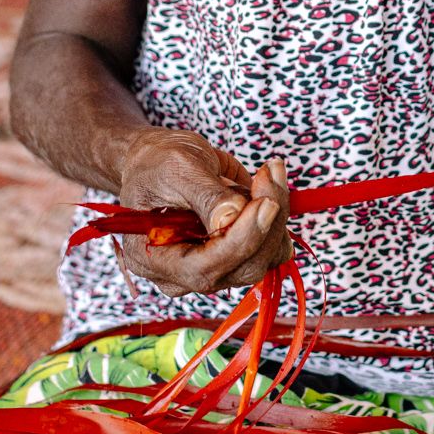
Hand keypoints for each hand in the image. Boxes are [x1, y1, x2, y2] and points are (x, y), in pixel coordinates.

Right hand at [113, 129, 290, 292]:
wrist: (159, 160)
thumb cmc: (158, 164)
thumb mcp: (178, 170)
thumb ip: (206, 196)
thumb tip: (233, 218)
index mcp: (155, 259)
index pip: (205, 269)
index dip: (241, 240)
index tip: (265, 203)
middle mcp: (184, 273)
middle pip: (242, 268)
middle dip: (266, 223)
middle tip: (268, 175)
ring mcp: (213, 268)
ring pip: (265, 258)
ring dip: (276, 215)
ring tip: (261, 175)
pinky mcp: (237, 256)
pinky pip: (272, 248)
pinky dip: (278, 217)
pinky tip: (262, 187)